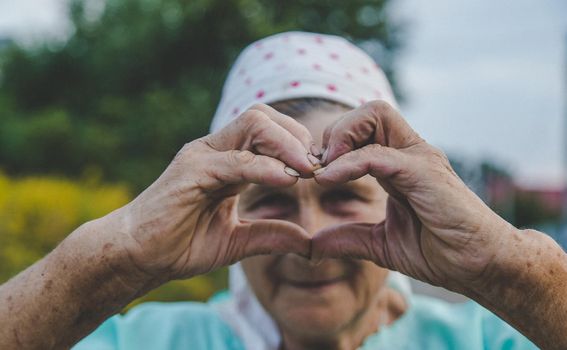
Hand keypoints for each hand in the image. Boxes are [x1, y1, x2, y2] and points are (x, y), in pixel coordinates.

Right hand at [114, 104, 316, 279]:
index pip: (268, 130)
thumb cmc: (181, 245)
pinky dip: (265, 167)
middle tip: (318, 166)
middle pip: (263, 116)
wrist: (138, 257)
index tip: (320, 170)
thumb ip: (271, 235)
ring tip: (309, 170)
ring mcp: (202, 156)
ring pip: (253, 125)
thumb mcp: (237, 241)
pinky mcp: (191, 171)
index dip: (298, 145)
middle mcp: (215, 150)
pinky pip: (235, 160)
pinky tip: (287, 181)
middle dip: (297, 136)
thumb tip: (310, 243)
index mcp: (226, 160)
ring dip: (287, 145)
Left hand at [311, 101, 514, 293]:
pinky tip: (328, 180)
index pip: (363, 128)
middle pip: (369, 110)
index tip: (314, 174)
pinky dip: (346, 164)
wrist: (480, 265)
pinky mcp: (424, 172)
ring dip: (340, 137)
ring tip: (324, 171)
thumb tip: (312, 244)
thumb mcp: (380, 244)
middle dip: (336, 131)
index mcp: (399, 163)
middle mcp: (410, 152)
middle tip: (319, 166)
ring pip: (374, 115)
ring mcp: (419, 158)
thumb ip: (348, 237)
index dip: (332, 145)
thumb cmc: (439, 250)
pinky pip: (376, 154)